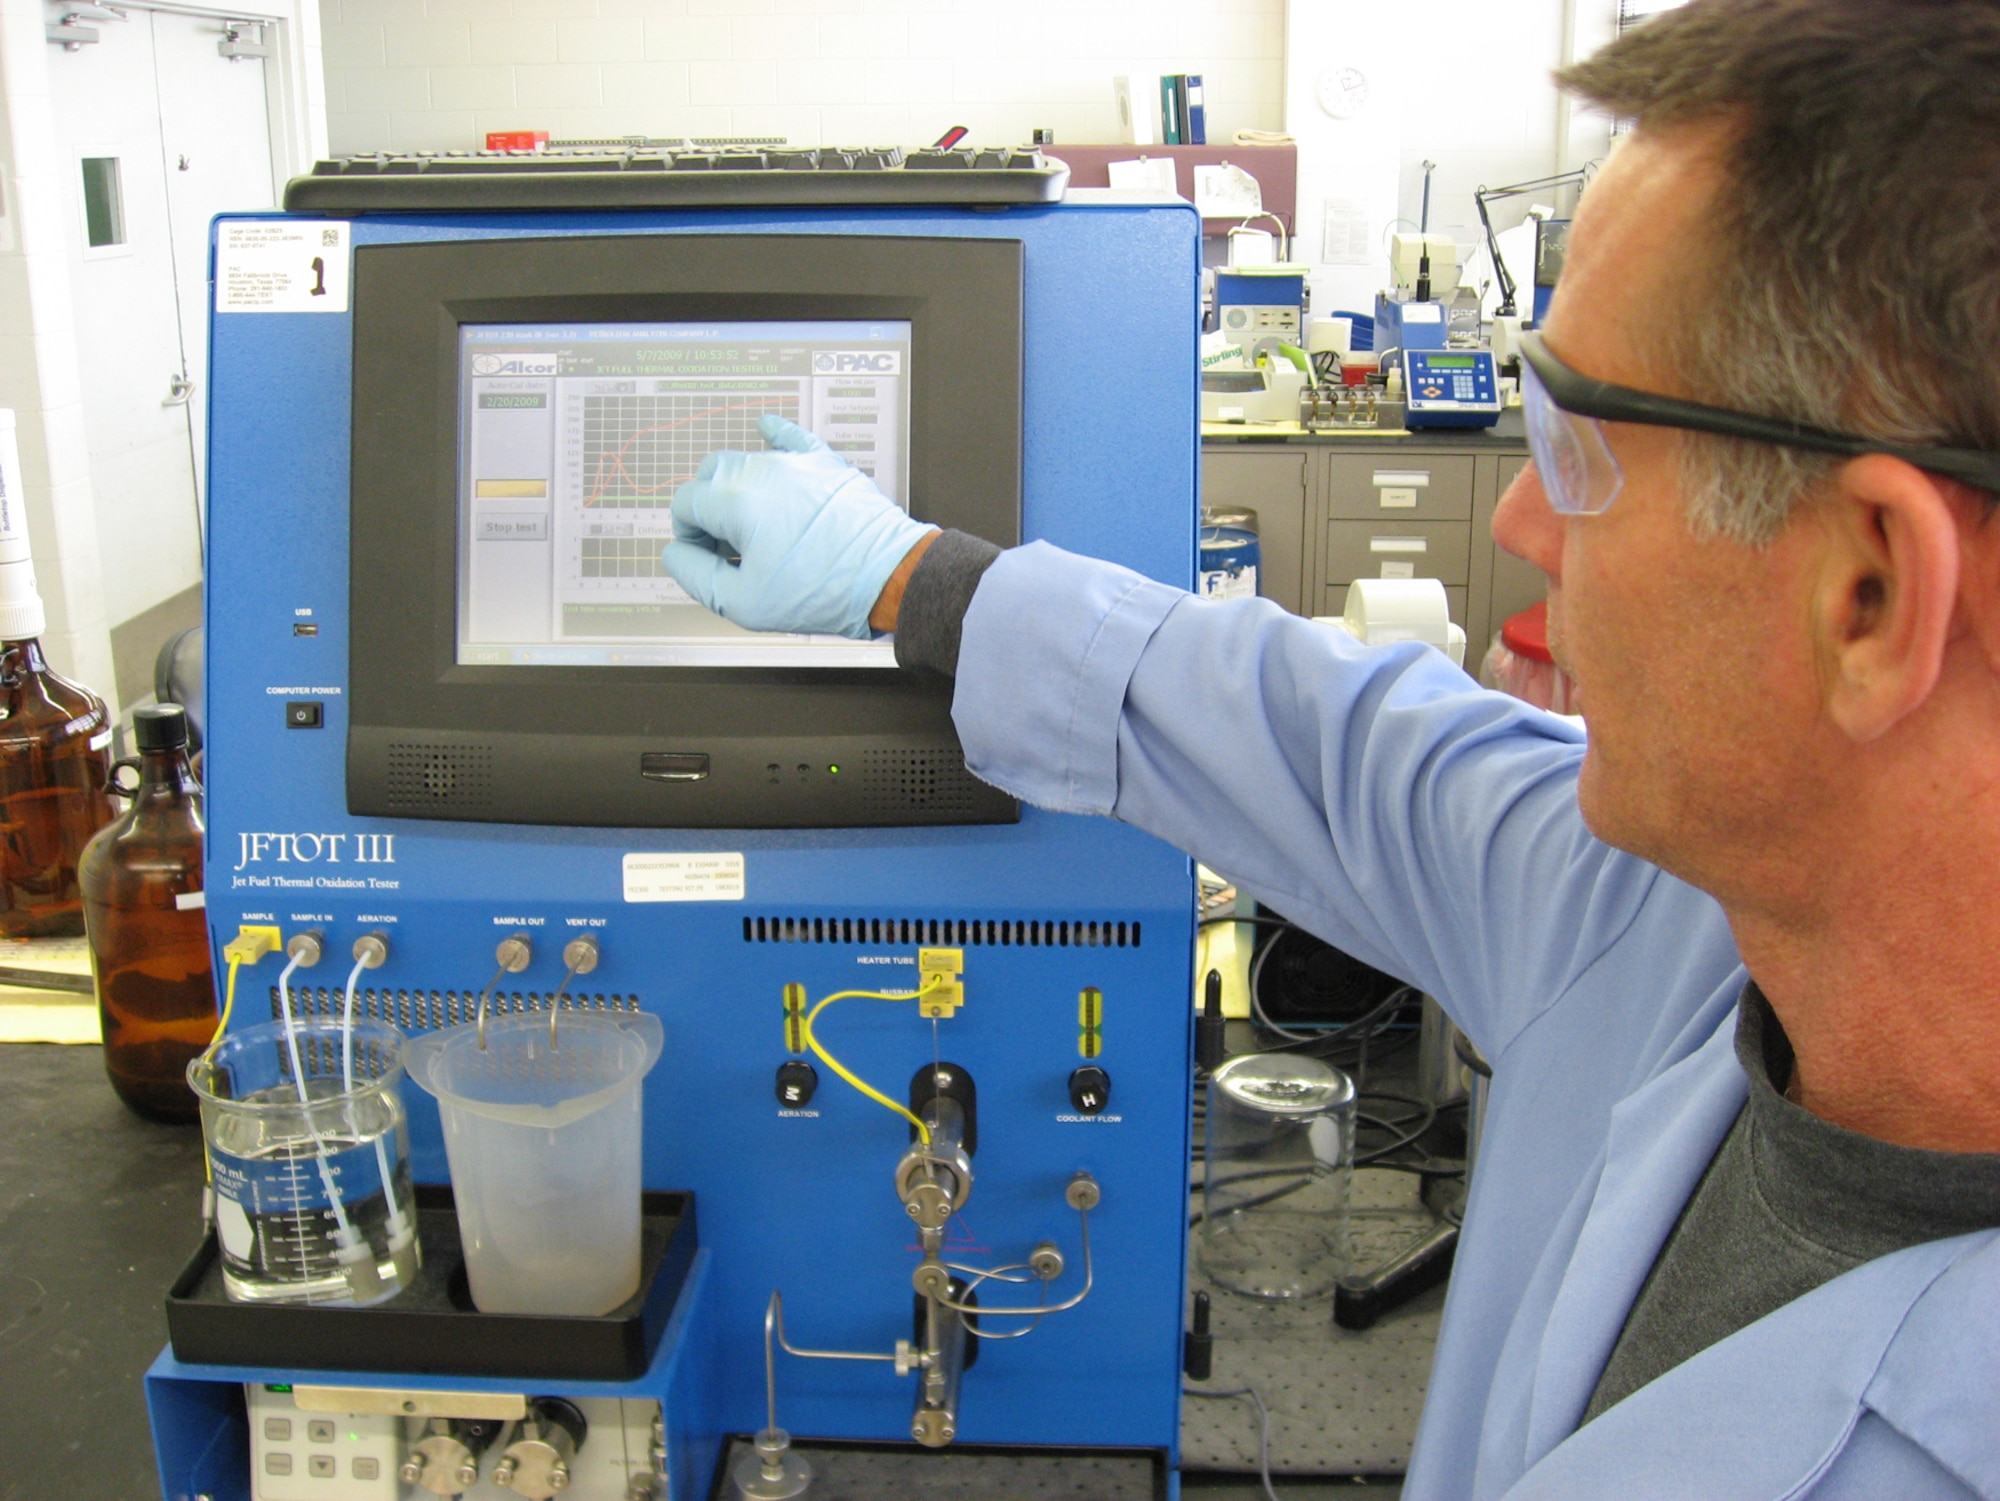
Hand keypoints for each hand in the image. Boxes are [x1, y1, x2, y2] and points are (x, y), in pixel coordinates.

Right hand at [662, 414, 935, 639]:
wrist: (888, 578)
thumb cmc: (820, 593)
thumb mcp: (742, 602)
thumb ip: (695, 574)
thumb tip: (676, 552)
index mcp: (736, 500)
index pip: (686, 503)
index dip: (688, 536)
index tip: (710, 560)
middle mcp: (763, 470)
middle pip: (710, 477)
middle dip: (709, 511)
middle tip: (730, 550)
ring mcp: (796, 462)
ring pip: (746, 463)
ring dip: (738, 492)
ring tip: (758, 532)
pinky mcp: (825, 464)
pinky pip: (792, 436)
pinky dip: (774, 433)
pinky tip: (765, 425)